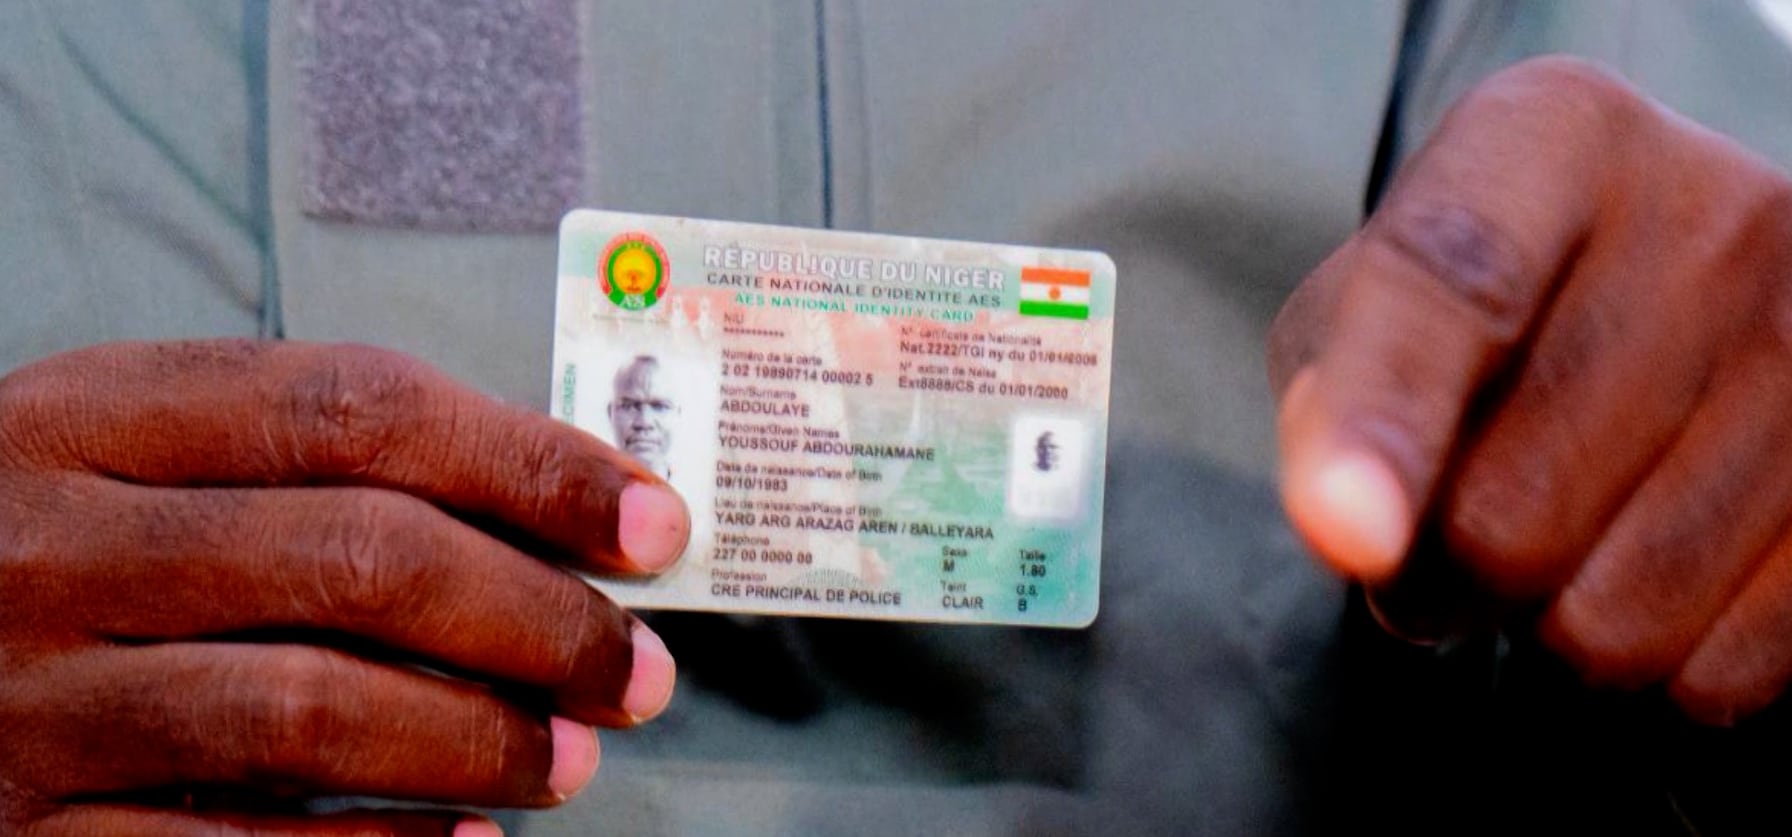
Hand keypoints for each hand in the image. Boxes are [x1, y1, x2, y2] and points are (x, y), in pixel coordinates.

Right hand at [0, 340, 688, 834]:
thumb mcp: (140, 456)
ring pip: (306, 710)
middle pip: (357, 558)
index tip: (649, 524)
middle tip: (639, 671)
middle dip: (539, 618)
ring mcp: (30, 696)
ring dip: (478, 740)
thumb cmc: (54, 542)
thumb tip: (558, 515)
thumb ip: (315, 465)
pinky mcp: (24, 833)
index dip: (532, 464)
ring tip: (575, 760)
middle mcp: (55, 545)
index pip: (357, 409)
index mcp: (94, 416)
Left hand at [1270, 56, 1791, 724]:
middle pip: (1513, 509)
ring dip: (1541, 623)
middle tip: (1443, 526)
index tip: (1345, 536)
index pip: (1455, 284)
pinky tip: (1646, 565)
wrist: (1676, 296)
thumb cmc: (1479, 309)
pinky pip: (1717, 667)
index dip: (1387, 421)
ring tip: (1553, 531)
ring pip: (1616, 618)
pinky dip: (1656, 659)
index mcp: (1556, 140)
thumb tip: (1353, 526)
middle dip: (1437, 570)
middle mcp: (1719, 219)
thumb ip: (1332, 392)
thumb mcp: (1365, 302)